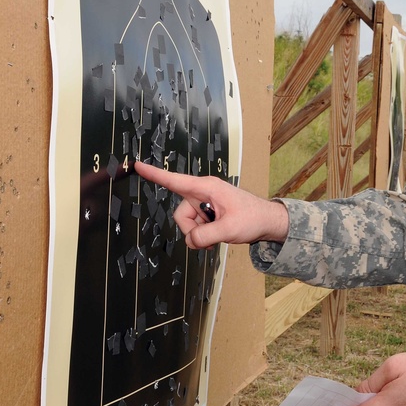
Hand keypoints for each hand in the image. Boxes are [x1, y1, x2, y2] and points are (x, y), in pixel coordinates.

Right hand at [132, 161, 287, 248]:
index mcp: (207, 188)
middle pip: (180, 214)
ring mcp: (205, 203)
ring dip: (199, 234)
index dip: (155, 174)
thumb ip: (205, 235)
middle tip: (212, 237)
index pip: (175, 180)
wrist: (268, 222)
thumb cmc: (253, 218)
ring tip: (220, 235)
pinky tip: (218, 235)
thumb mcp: (230, 229)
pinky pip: (195, 227)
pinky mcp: (208, 213)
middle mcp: (203, 193)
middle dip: (192, 230)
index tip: (137, 164)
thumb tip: (190, 240)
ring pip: (187, 224)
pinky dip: (203, 235)